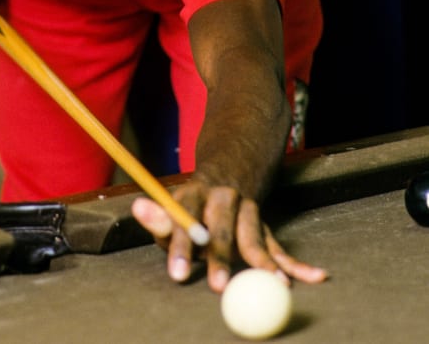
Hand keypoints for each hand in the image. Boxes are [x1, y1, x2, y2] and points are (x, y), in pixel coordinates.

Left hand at [131, 179, 327, 291]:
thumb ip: (158, 217)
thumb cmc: (192, 204)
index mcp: (194, 192)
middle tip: (218, 286)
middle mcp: (222, 198)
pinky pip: (280, 245)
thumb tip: (138, 207)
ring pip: (254, 236)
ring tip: (274, 284)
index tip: (178, 274)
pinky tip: (314, 276)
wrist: (230, 166)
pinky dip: (296, 263)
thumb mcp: (172, 206)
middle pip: (221, 229)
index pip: (184, 217)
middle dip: (220, 258)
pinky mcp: (265, 222)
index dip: (181, 246)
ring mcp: (247, 208)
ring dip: (263, 261)